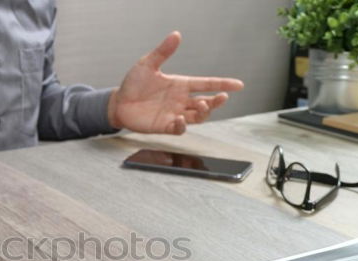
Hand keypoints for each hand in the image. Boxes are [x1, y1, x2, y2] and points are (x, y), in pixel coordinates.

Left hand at [107, 31, 243, 134]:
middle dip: (216, 101)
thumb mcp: (147, 64)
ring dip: (204, 113)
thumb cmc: (133, 84)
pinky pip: (179, 129)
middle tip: (222, 97)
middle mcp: (180, 100)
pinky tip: (180, 119)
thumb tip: (176, 35)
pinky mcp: (164, 126)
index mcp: (180, 85)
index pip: (206, 84)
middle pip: (206, 103)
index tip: (239, 85)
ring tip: (203, 105)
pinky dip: (182, 126)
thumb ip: (163, 52)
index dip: (222, 84)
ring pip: (197, 117)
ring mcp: (174, 114)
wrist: (118, 102)